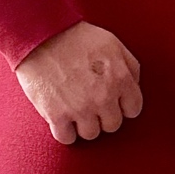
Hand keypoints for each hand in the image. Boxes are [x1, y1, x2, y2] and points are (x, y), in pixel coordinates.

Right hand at [16, 21, 143, 144]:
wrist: (40, 34)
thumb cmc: (76, 37)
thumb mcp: (112, 43)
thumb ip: (129, 66)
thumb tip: (134, 86)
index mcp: (120, 79)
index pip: (133, 110)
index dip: (122, 105)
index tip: (111, 100)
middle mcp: (103, 97)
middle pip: (113, 125)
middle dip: (103, 115)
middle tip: (90, 102)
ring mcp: (80, 108)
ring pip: (91, 134)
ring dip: (83, 124)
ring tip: (74, 108)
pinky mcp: (56, 115)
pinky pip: (67, 138)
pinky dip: (64, 131)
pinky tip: (61, 117)